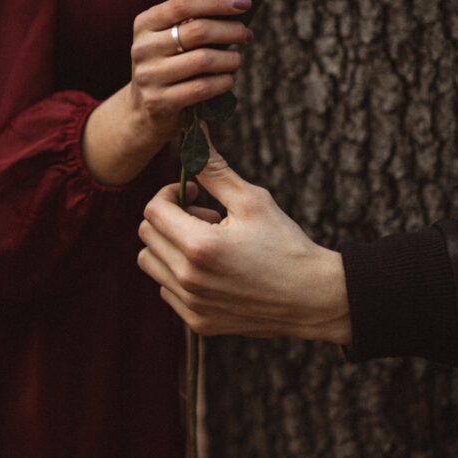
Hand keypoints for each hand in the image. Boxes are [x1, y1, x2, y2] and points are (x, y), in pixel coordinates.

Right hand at [81, 0, 249, 184]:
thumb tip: (238, 4)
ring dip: (230, 59)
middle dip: (231, 31)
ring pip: (204, 59)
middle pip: (198, 30)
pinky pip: (203, 88)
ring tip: (236, 60)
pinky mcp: (159, 102)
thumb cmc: (168, 65)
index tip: (244, 3)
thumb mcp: (169, 38)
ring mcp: (149, 76)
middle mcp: (143, 47)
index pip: (184, 4)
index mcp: (145, 24)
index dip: (218, 1)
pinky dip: (223, 82)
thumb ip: (193, 21)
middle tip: (246, 35)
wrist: (143, 109)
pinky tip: (229, 79)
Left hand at [138, 141, 351, 341]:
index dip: (169, 193)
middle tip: (205, 217)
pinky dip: (179, 275)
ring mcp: (191, 304)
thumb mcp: (252, 200)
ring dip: (169, 247)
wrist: (312, 298)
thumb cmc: (285, 244)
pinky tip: (212, 270)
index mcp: (199, 246)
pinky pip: (166, 290)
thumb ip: (214, 169)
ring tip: (207, 244)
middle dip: (169, 218)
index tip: (193, 192)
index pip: (153, 210)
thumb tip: (195, 134)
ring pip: (151, 264)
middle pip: (146, 235)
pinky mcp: (198, 323)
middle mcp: (188, 279)